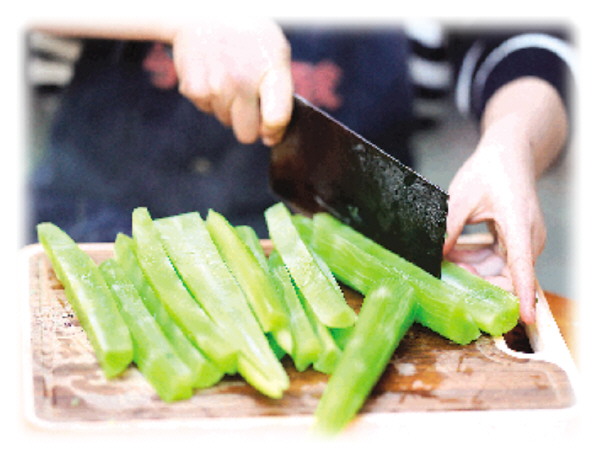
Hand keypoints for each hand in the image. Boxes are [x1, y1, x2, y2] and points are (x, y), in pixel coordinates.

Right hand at [171, 19, 293, 145]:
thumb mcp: (276, 55)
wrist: (205, 12)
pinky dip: (209, 98)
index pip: (276, 118)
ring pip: (225, 121)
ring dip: (228, 106)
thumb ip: (280, 96)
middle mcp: (242, 82)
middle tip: (246, 95)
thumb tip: (271, 137)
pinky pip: (206, 109)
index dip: (274, 132)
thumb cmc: (249, 38)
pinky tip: (212, 73)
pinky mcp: (193, 89)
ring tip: (228, 75)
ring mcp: (215, 87)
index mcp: (270, 72)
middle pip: (246, 133)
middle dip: (248, 122)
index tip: (271, 131)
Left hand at [443, 124, 545, 323]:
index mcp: (520, 225)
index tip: (524, 319)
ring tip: (446, 261)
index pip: (523, 268)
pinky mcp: (515, 240)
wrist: (509, 154)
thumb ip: (449, 227)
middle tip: (449, 275)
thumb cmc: (490, 170)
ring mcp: (523, 240)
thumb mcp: (461, 197)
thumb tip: (436, 255)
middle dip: (479, 281)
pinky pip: (495, 259)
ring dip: (473, 269)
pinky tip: (453, 252)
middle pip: (508, 275)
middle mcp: (528, 238)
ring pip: (499, 269)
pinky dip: (475, 259)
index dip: (522, 295)